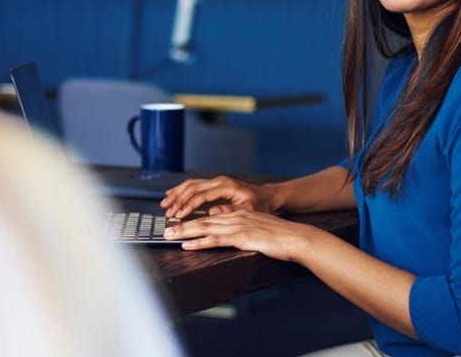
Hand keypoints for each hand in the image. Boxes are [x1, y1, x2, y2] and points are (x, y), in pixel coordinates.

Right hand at [161, 175, 276, 217]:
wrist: (267, 196)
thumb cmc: (260, 205)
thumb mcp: (248, 211)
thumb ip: (230, 211)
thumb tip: (211, 213)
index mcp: (227, 186)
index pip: (202, 195)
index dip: (188, 205)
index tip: (178, 216)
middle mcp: (220, 181)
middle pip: (193, 187)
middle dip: (178, 200)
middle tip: (167, 212)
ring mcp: (216, 181)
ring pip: (191, 184)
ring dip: (177, 194)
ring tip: (165, 204)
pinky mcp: (214, 185)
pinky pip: (194, 185)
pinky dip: (181, 190)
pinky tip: (172, 195)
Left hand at [162, 210, 318, 262]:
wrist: (296, 238)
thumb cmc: (280, 237)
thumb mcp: (257, 228)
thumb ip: (241, 227)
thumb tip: (227, 227)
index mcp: (239, 215)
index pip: (210, 216)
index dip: (192, 219)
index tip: (177, 224)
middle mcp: (235, 217)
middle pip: (203, 220)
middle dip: (182, 225)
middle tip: (165, 230)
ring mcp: (238, 226)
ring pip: (205, 227)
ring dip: (185, 232)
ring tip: (169, 236)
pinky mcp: (242, 237)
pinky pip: (216, 239)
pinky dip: (199, 242)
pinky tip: (188, 245)